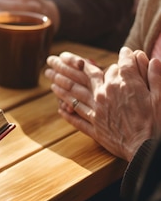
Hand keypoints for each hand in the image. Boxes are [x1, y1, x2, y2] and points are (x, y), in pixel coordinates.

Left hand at [45, 48, 160, 160]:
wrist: (147, 149)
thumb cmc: (158, 123)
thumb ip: (155, 76)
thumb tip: (152, 59)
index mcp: (123, 85)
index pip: (119, 65)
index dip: (124, 57)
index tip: (124, 52)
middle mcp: (105, 94)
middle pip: (85, 74)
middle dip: (69, 63)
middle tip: (55, 58)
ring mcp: (96, 110)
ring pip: (74, 93)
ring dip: (60, 83)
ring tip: (50, 76)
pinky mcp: (94, 127)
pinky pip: (76, 117)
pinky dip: (67, 111)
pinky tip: (60, 108)